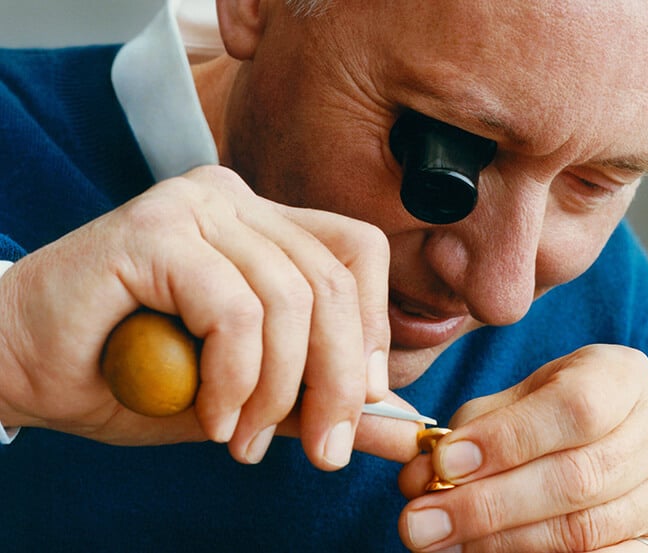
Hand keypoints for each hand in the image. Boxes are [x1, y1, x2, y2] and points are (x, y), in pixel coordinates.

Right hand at [0, 165, 413, 465]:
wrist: (21, 368)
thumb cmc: (131, 377)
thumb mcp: (250, 396)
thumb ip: (321, 402)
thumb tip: (404, 429)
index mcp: (264, 224)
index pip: (357, 253)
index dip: (373, 327)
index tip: (362, 401)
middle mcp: (233, 201)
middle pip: (332, 280)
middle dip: (337, 380)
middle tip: (322, 450)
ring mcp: (194, 206)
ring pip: (288, 299)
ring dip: (276, 391)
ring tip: (241, 440)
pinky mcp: (153, 230)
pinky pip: (234, 311)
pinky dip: (234, 378)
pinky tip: (209, 414)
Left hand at [397, 345, 647, 551]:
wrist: (617, 443)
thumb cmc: (554, 415)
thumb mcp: (518, 400)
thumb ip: (475, 429)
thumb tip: (422, 475)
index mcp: (625, 376)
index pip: (574, 407)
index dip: (506, 440)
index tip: (443, 464)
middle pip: (577, 477)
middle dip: (487, 505)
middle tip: (421, 523)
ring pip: (584, 531)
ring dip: (501, 543)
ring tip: (442, 543)